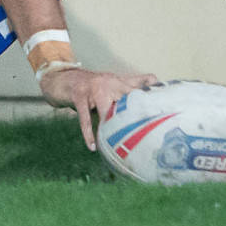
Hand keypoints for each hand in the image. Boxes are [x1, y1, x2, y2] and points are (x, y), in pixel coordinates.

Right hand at [39, 67, 160, 150]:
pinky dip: (88, 133)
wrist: (62, 78)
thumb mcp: (111, 85)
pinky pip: (84, 117)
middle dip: (135, 115)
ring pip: (107, 109)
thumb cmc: (91, 87)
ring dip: (111, 126)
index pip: (139, 89)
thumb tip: (155, 85)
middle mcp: (109, 82)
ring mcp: (93, 88)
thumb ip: (132, 86)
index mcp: (119, 81)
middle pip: (126, 99)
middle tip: (146, 134)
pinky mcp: (79, 96)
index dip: (151, 100)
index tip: (164, 114)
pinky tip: (92, 147)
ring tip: (118, 144)